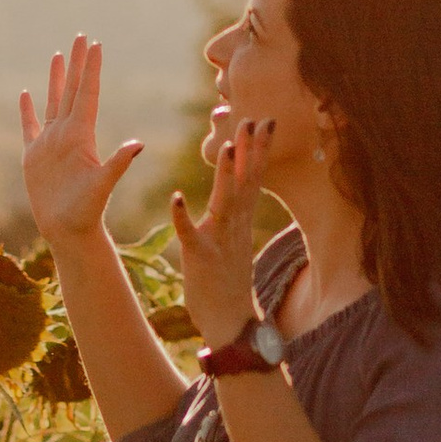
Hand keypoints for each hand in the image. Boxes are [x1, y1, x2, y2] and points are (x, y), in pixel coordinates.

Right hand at [18, 38, 143, 248]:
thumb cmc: (87, 212)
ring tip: (58, 56)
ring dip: (56, 79)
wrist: (69, 232)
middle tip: (81, 37)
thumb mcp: (103, 185)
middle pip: (72, 90)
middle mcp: (67, 134)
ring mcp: (50, 144)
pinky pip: (29, 126)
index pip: (86, 94)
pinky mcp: (34, 156)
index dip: (90, 69)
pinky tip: (25, 94)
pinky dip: (26, 110)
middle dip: (77, 64)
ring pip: (53, 102)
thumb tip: (139, 144)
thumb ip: (119, 163)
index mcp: (81, 136)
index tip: (95, 44)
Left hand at [172, 118, 272, 349]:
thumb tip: (239, 182)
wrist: (231, 322)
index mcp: (240, 219)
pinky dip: (183, 217)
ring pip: (225, 203)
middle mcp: (235, 226)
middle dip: (250, 151)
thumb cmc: (227, 277)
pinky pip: (190, 235)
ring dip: (227, 176)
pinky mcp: (201, 259)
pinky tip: (175, 198)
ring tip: (226, 147)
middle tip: (254, 118)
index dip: (258, 149)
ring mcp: (220, 241)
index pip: (253, 177)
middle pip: (246, 182)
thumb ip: (235, 209)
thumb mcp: (234, 237)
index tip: (264, 119)